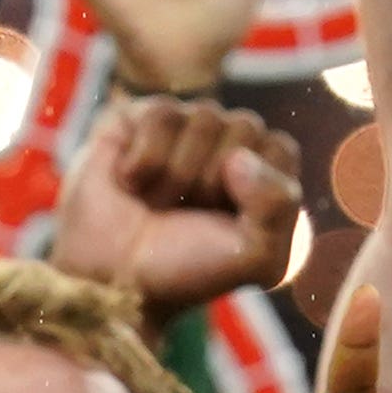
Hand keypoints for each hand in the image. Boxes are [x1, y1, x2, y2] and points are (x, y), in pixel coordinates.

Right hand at [46, 95, 304, 316]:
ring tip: (157, 202)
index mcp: (262, 171)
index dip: (254, 193)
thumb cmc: (185, 268)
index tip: (226, 226)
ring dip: (177, 175)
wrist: (111, 279)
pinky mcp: (137, 117)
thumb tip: (239, 156)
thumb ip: (279, 207)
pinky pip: (161, 113)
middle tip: (186, 214)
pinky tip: (131, 182)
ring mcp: (181, 126)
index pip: (280, 150)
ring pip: (204, 116)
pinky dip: (146, 158)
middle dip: (213, 182)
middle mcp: (225, 141)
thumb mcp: (257, 259)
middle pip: (245, 126)